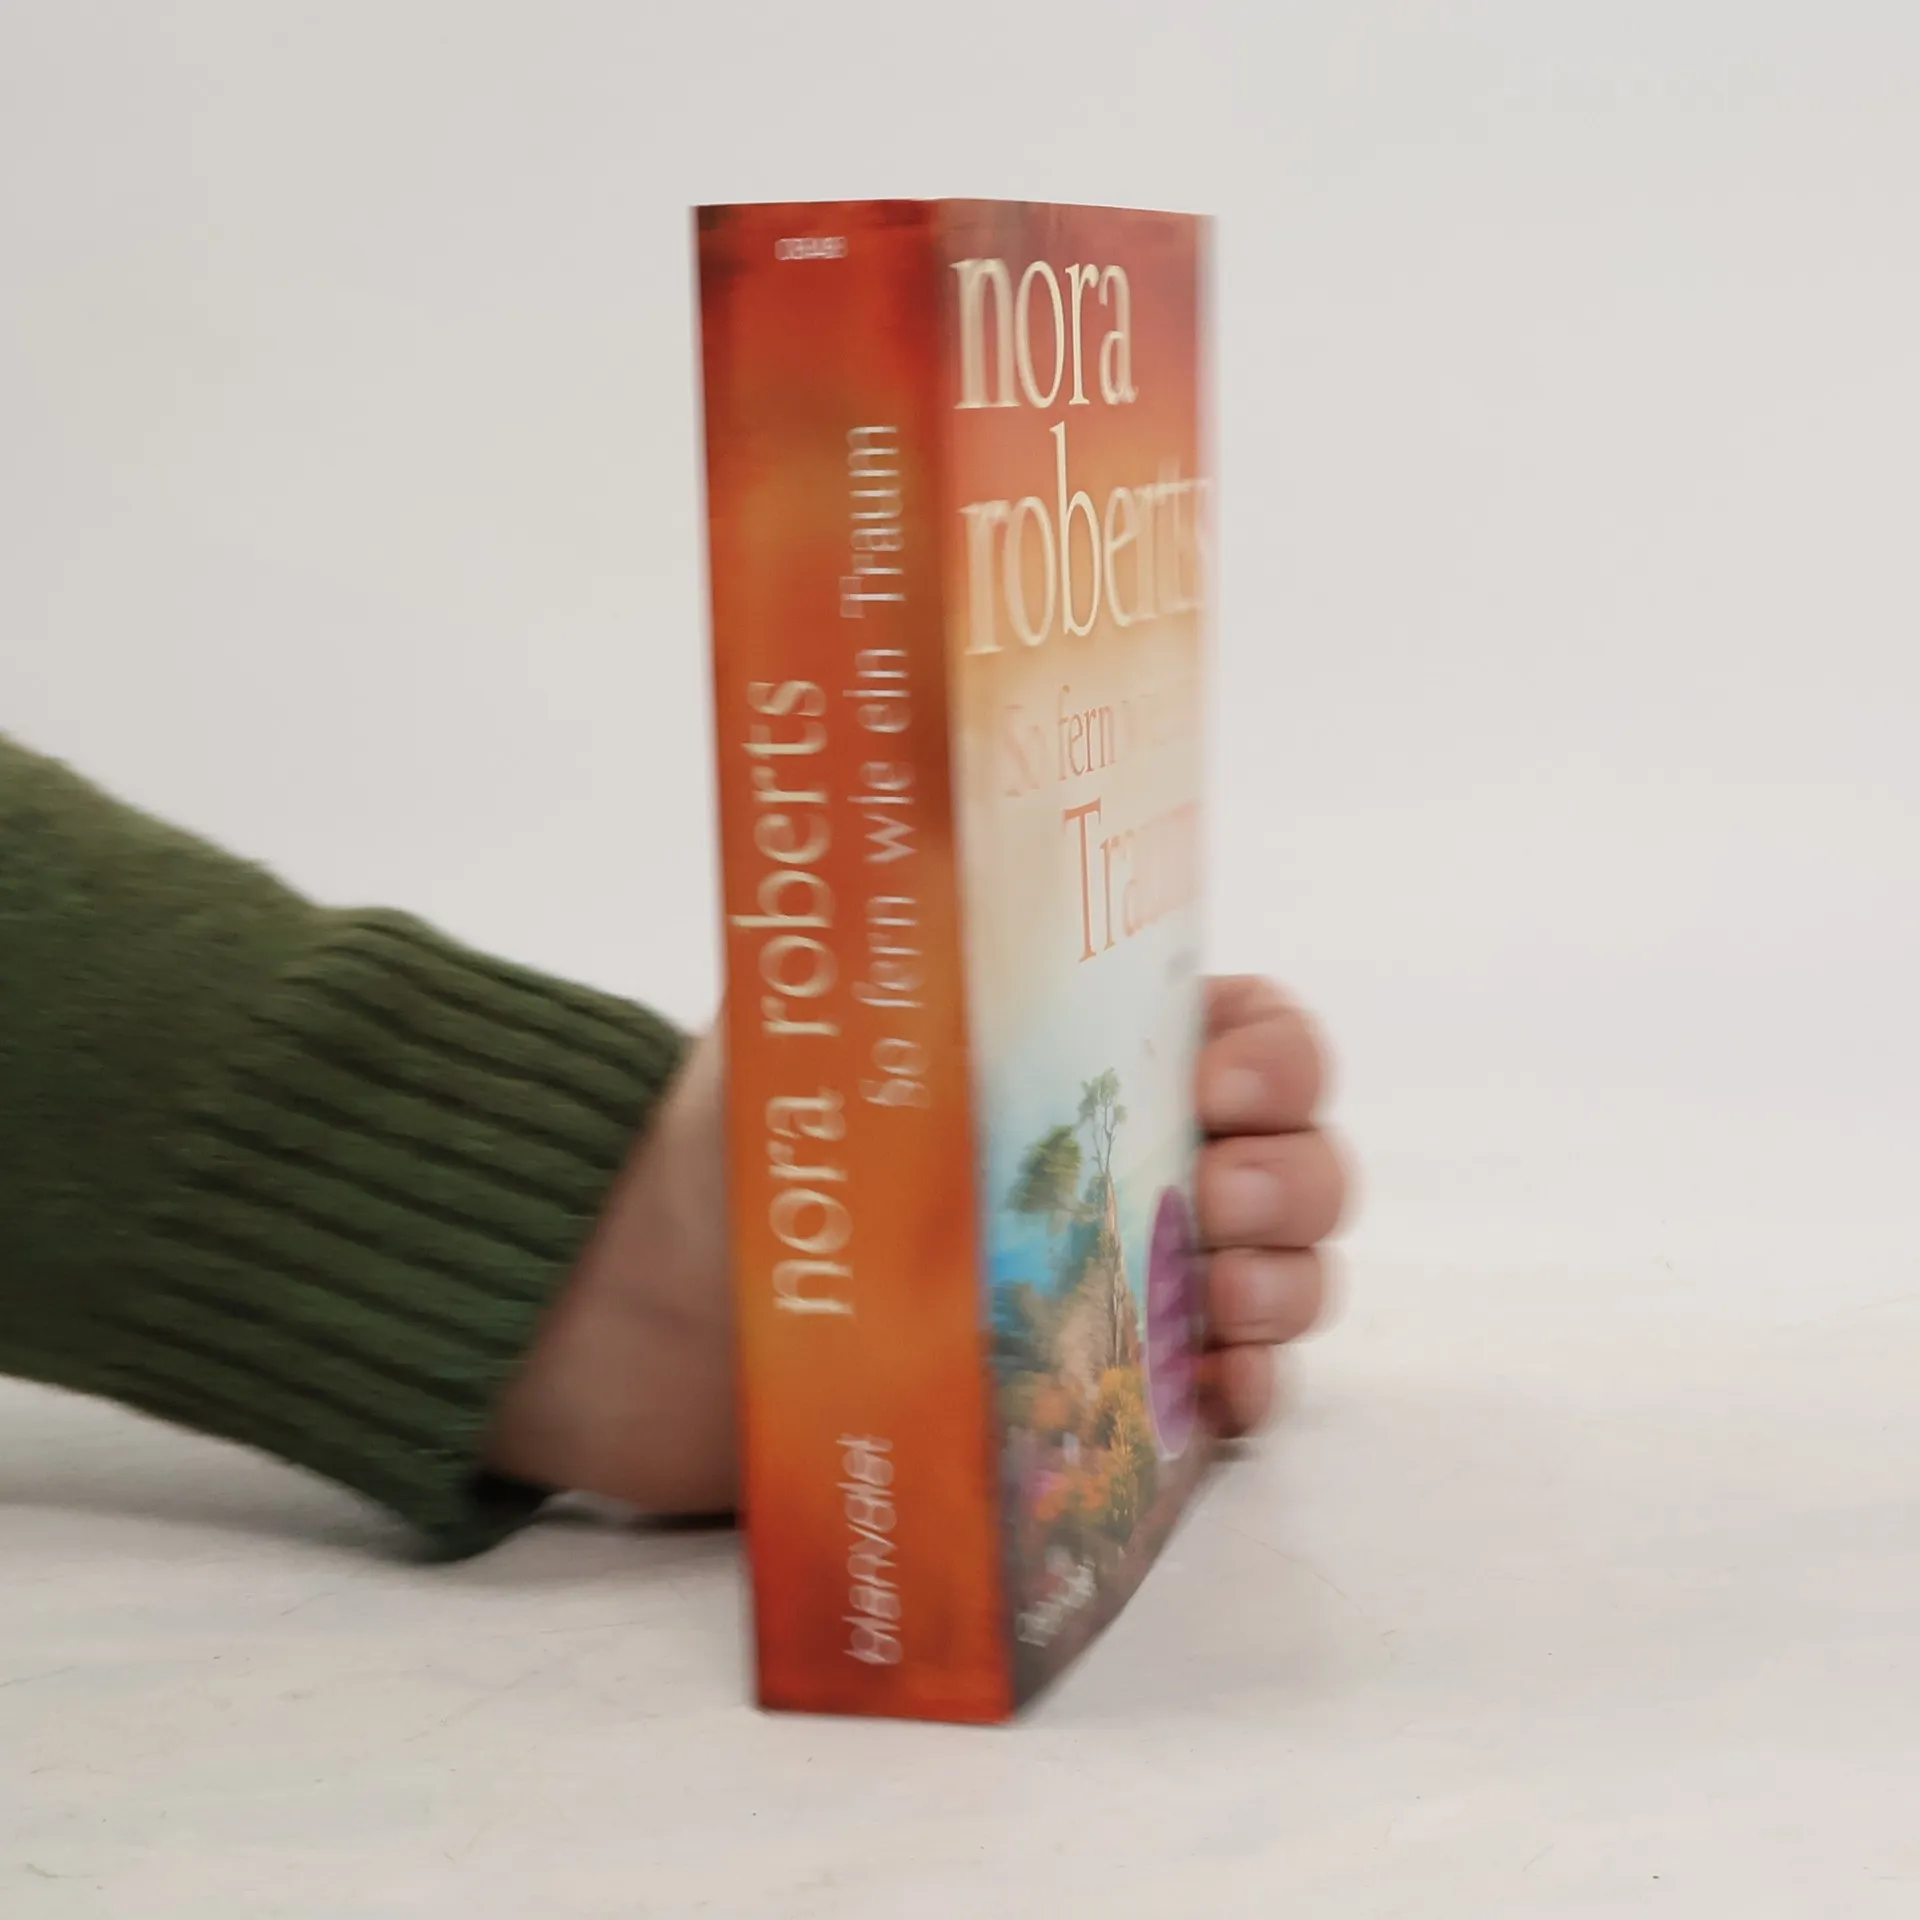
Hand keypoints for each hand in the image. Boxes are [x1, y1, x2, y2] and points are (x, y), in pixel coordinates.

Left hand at [487, 975, 1346, 1508]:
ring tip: (1213, 1300)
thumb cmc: (740, 1144)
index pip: (1253, 1032)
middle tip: (1212, 1197)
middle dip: (1292, 1176)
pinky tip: (1220, 1388)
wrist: (655, 1310)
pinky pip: (1227, 1391)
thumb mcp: (816, 1019)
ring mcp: (1130, 1277)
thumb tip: (935, 811)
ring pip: (1286, 1273)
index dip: (1276, 1055)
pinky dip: (1249, 1390)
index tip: (1217, 1082)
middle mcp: (1135, 1159)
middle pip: (1297, 1158)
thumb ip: (894, 934)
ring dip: (1284, 1283)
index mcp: (1093, 1053)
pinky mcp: (1107, 1389)